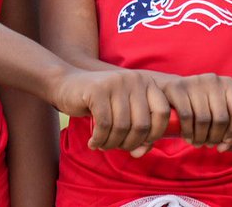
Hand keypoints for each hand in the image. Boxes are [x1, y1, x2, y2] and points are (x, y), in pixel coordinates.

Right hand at [52, 67, 169, 154]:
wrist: (68, 85)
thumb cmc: (100, 104)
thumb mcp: (123, 115)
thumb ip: (138, 134)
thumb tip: (141, 152)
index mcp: (147, 83)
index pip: (163, 112)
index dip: (155, 134)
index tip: (141, 143)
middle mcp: (135, 80)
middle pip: (142, 124)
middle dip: (129, 143)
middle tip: (116, 146)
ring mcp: (116, 83)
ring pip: (122, 127)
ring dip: (112, 144)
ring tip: (103, 145)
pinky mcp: (98, 90)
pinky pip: (104, 125)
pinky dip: (99, 140)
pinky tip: (93, 142)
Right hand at [160, 72, 231, 151]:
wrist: (170, 90)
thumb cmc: (199, 105)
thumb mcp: (216, 112)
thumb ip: (229, 130)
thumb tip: (230, 146)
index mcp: (228, 84)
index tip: (224, 142)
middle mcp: (214, 80)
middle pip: (221, 118)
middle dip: (215, 138)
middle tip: (208, 144)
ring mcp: (195, 82)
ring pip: (203, 120)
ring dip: (201, 138)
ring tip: (198, 143)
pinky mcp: (177, 88)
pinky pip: (187, 117)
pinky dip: (189, 133)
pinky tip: (188, 138)